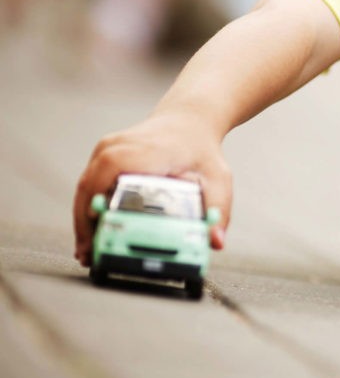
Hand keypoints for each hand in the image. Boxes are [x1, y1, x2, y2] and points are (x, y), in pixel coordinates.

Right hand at [73, 112, 230, 265]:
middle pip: (90, 187)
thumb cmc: (201, 149)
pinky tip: (90, 231)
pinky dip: (87, 207)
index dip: (98, 205)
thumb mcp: (217, 179)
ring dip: (83, 219)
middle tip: (90, 256)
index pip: (111, 175)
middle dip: (87, 224)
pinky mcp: (103, 154)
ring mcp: (108, 148)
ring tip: (87, 251)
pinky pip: (88, 182)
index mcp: (145, 151)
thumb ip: (218, 209)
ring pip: (85, 186)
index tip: (97, 234)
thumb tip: (216, 241)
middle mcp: (120, 146)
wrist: (190, 121)